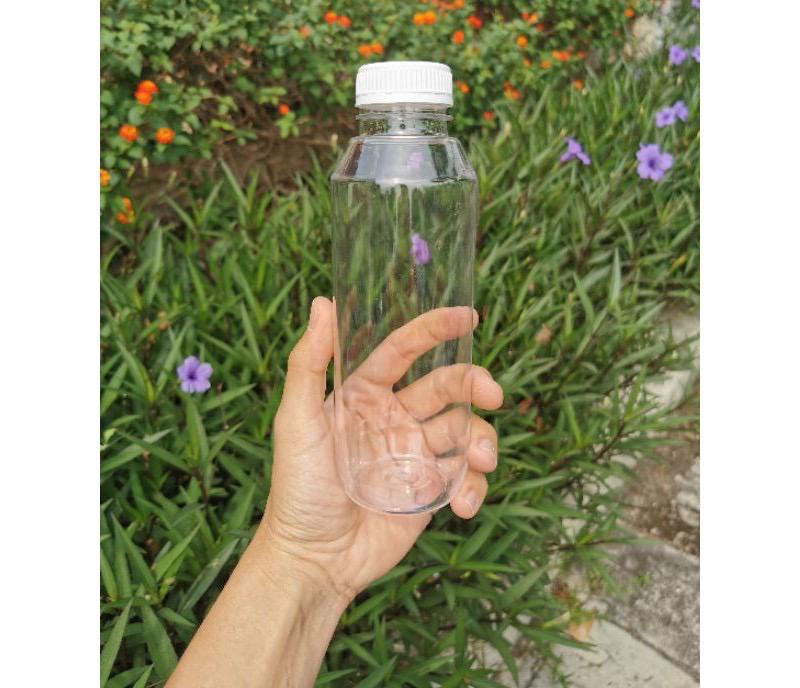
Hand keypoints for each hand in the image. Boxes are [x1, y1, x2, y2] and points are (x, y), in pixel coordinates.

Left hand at [256, 297, 503, 601]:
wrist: (313, 560)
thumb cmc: (298, 487)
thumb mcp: (296, 421)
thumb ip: (307, 363)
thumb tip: (322, 303)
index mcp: (365, 394)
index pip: (404, 351)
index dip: (434, 329)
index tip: (467, 317)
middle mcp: (395, 417)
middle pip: (447, 386)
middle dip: (474, 384)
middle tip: (493, 394)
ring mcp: (416, 454)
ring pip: (465, 430)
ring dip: (481, 440)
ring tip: (481, 460)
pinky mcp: (430, 492)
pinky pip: (465, 478)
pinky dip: (474, 487)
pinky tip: (461, 506)